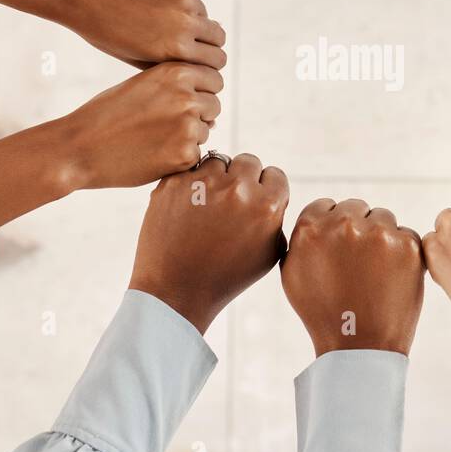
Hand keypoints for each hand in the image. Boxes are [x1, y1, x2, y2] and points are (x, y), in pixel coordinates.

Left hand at [56, 0, 226, 68]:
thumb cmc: (103, 31)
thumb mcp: (136, 59)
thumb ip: (171, 61)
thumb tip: (199, 62)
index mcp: (175, 51)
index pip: (217, 60)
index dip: (210, 60)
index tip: (201, 58)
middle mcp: (185, 24)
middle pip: (218, 36)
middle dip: (208, 39)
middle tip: (191, 38)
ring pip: (203, 11)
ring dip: (191, 15)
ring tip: (161, 15)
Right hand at [61, 62, 223, 188]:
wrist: (80, 147)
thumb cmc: (107, 115)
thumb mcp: (143, 86)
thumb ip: (177, 88)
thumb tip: (210, 106)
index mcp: (175, 72)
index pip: (213, 79)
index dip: (199, 92)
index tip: (180, 103)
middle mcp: (186, 95)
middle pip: (214, 105)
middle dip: (198, 116)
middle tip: (166, 126)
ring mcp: (188, 125)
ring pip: (206, 131)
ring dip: (188, 137)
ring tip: (153, 139)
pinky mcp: (185, 154)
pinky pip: (196, 155)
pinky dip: (179, 159)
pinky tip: (152, 155)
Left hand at [129, 153, 288, 332]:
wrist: (177, 290)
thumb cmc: (226, 277)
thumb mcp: (269, 254)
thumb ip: (276, 217)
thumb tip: (273, 193)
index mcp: (266, 206)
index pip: (275, 175)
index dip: (266, 189)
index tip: (254, 203)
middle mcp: (238, 190)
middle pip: (249, 161)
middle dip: (243, 178)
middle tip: (231, 202)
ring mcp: (203, 183)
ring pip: (218, 161)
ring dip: (216, 178)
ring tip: (207, 206)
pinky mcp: (174, 183)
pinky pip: (190, 170)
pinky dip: (191, 184)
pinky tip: (189, 208)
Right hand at [281, 198, 424, 355]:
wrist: (359, 345)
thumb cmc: (323, 312)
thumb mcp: (293, 272)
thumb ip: (302, 237)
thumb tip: (316, 217)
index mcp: (311, 227)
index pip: (326, 206)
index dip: (332, 227)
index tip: (338, 248)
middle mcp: (344, 224)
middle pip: (355, 208)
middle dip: (357, 229)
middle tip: (358, 262)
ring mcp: (378, 233)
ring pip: (382, 218)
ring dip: (380, 237)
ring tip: (374, 271)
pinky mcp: (407, 246)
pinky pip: (406, 234)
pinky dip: (402, 251)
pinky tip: (391, 275)